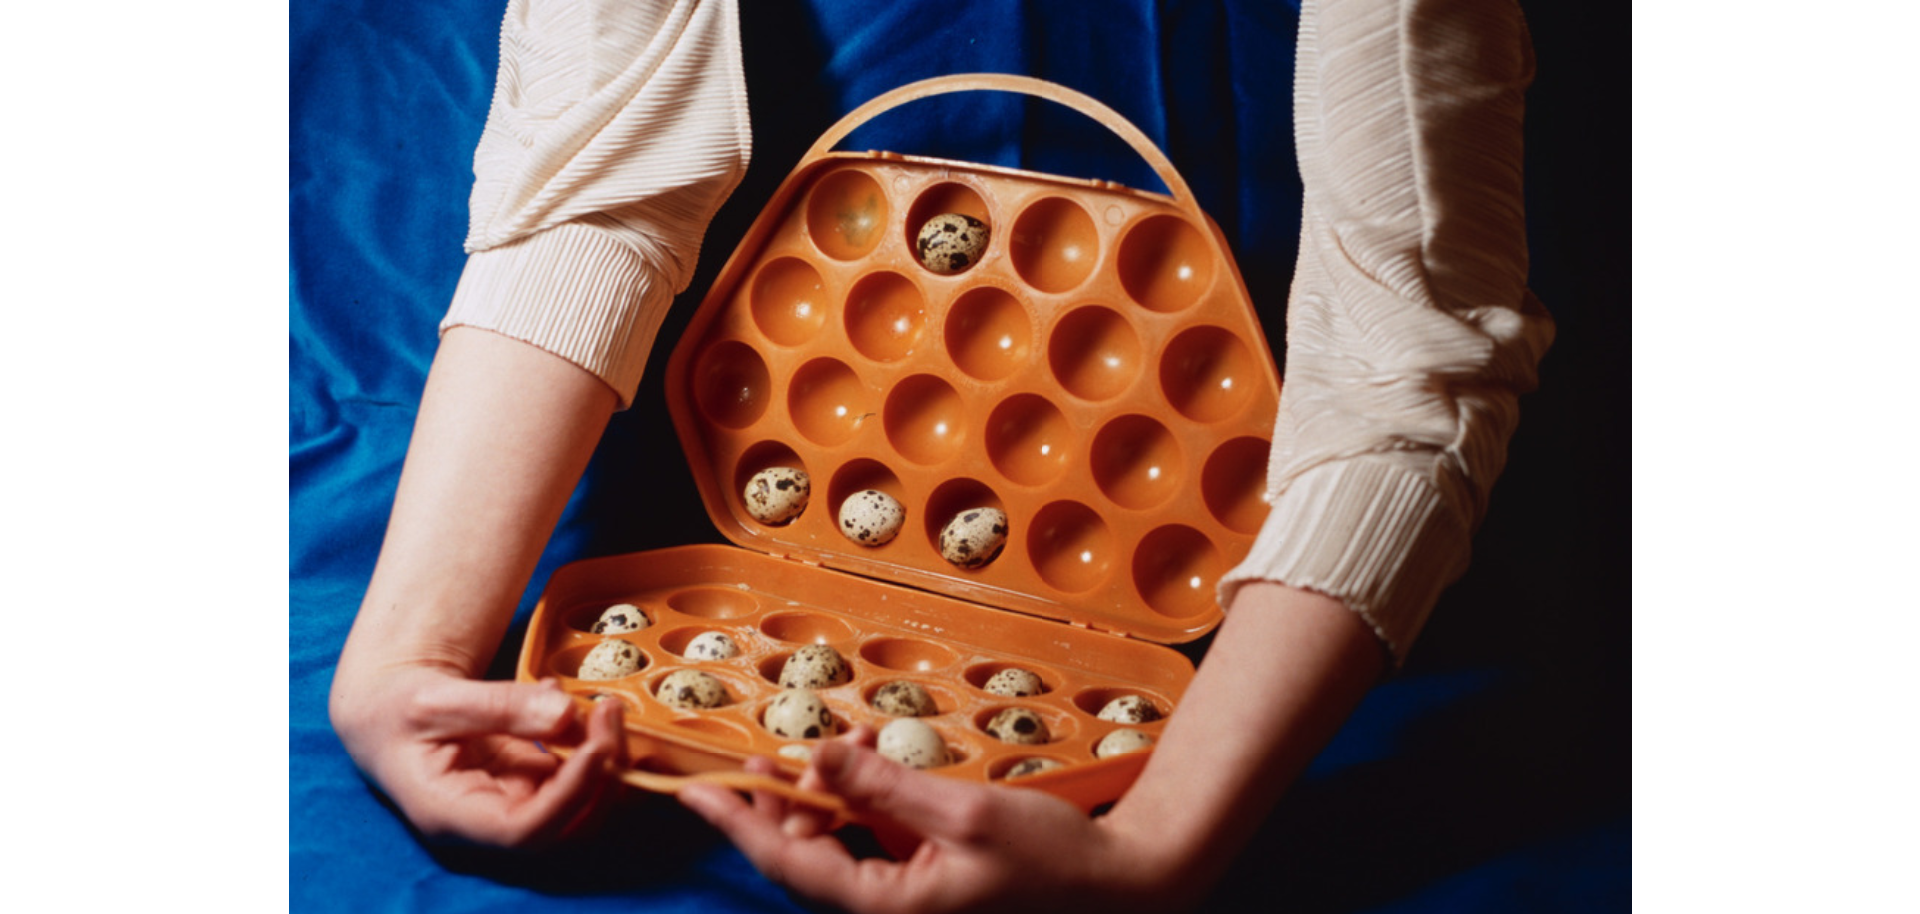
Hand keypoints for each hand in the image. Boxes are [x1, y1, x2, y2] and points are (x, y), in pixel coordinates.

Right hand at [331, 665, 627, 847]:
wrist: (391, 713)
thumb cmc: (400, 711)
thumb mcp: (436, 699)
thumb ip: (499, 705)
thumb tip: (566, 712)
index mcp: (451, 813)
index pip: (523, 829)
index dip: (568, 795)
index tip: (593, 747)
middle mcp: (488, 820)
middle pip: (565, 826)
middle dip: (601, 776)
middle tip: (609, 712)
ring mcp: (513, 804)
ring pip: (581, 804)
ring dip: (606, 759)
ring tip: (604, 706)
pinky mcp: (530, 784)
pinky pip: (575, 776)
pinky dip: (590, 742)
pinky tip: (574, 703)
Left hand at [679, 737, 1185, 913]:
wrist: (1116, 883)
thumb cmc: (1050, 857)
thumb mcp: (962, 812)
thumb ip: (883, 784)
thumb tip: (814, 757)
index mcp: (887, 908)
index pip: (787, 862)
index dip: (736, 823)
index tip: (694, 791)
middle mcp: (887, 910)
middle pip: (801, 858)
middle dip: (776, 805)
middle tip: (754, 758)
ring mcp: (904, 899)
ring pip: (830, 849)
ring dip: (816, 801)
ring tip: (816, 753)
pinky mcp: (922, 882)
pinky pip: (865, 846)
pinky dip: (853, 807)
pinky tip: (856, 769)